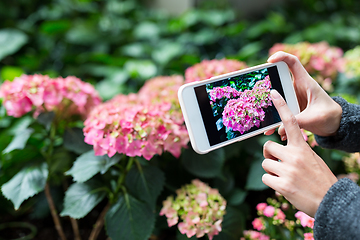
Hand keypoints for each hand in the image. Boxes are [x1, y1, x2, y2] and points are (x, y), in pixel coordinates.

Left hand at [262, 89, 337, 216]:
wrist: (330, 201)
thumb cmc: (320, 179)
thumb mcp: (312, 159)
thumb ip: (297, 151)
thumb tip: (279, 150)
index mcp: (303, 147)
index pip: (291, 122)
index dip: (281, 107)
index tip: (273, 93)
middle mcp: (294, 156)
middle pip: (267, 146)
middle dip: (270, 155)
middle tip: (278, 162)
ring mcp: (288, 171)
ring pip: (265, 163)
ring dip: (271, 171)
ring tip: (285, 177)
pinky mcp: (282, 185)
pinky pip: (265, 178)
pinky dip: (271, 182)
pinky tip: (283, 186)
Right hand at [264, 51, 341, 139]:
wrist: (334, 125)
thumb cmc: (329, 116)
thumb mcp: (313, 118)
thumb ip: (296, 122)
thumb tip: (279, 129)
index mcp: (305, 82)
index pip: (292, 62)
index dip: (281, 57)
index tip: (270, 60)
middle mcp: (297, 87)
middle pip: (278, 80)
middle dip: (266, 83)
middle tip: (256, 90)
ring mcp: (292, 97)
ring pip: (276, 97)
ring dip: (269, 106)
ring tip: (262, 114)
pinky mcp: (291, 108)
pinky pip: (279, 111)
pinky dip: (275, 119)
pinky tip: (272, 129)